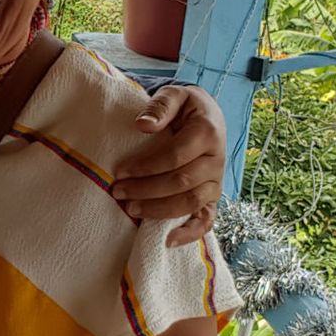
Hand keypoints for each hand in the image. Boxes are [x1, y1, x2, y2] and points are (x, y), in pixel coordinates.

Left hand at [111, 84, 223, 247]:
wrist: (207, 116)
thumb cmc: (185, 107)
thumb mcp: (175, 95)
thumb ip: (160, 106)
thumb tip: (143, 125)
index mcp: (208, 133)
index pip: (174, 156)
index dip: (146, 166)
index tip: (120, 171)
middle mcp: (217, 160)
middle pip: (181, 182)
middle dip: (146, 190)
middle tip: (117, 192)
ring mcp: (217, 182)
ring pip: (190, 203)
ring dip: (158, 210)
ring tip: (130, 210)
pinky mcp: (213, 197)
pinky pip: (207, 220)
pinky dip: (189, 233)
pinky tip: (167, 240)